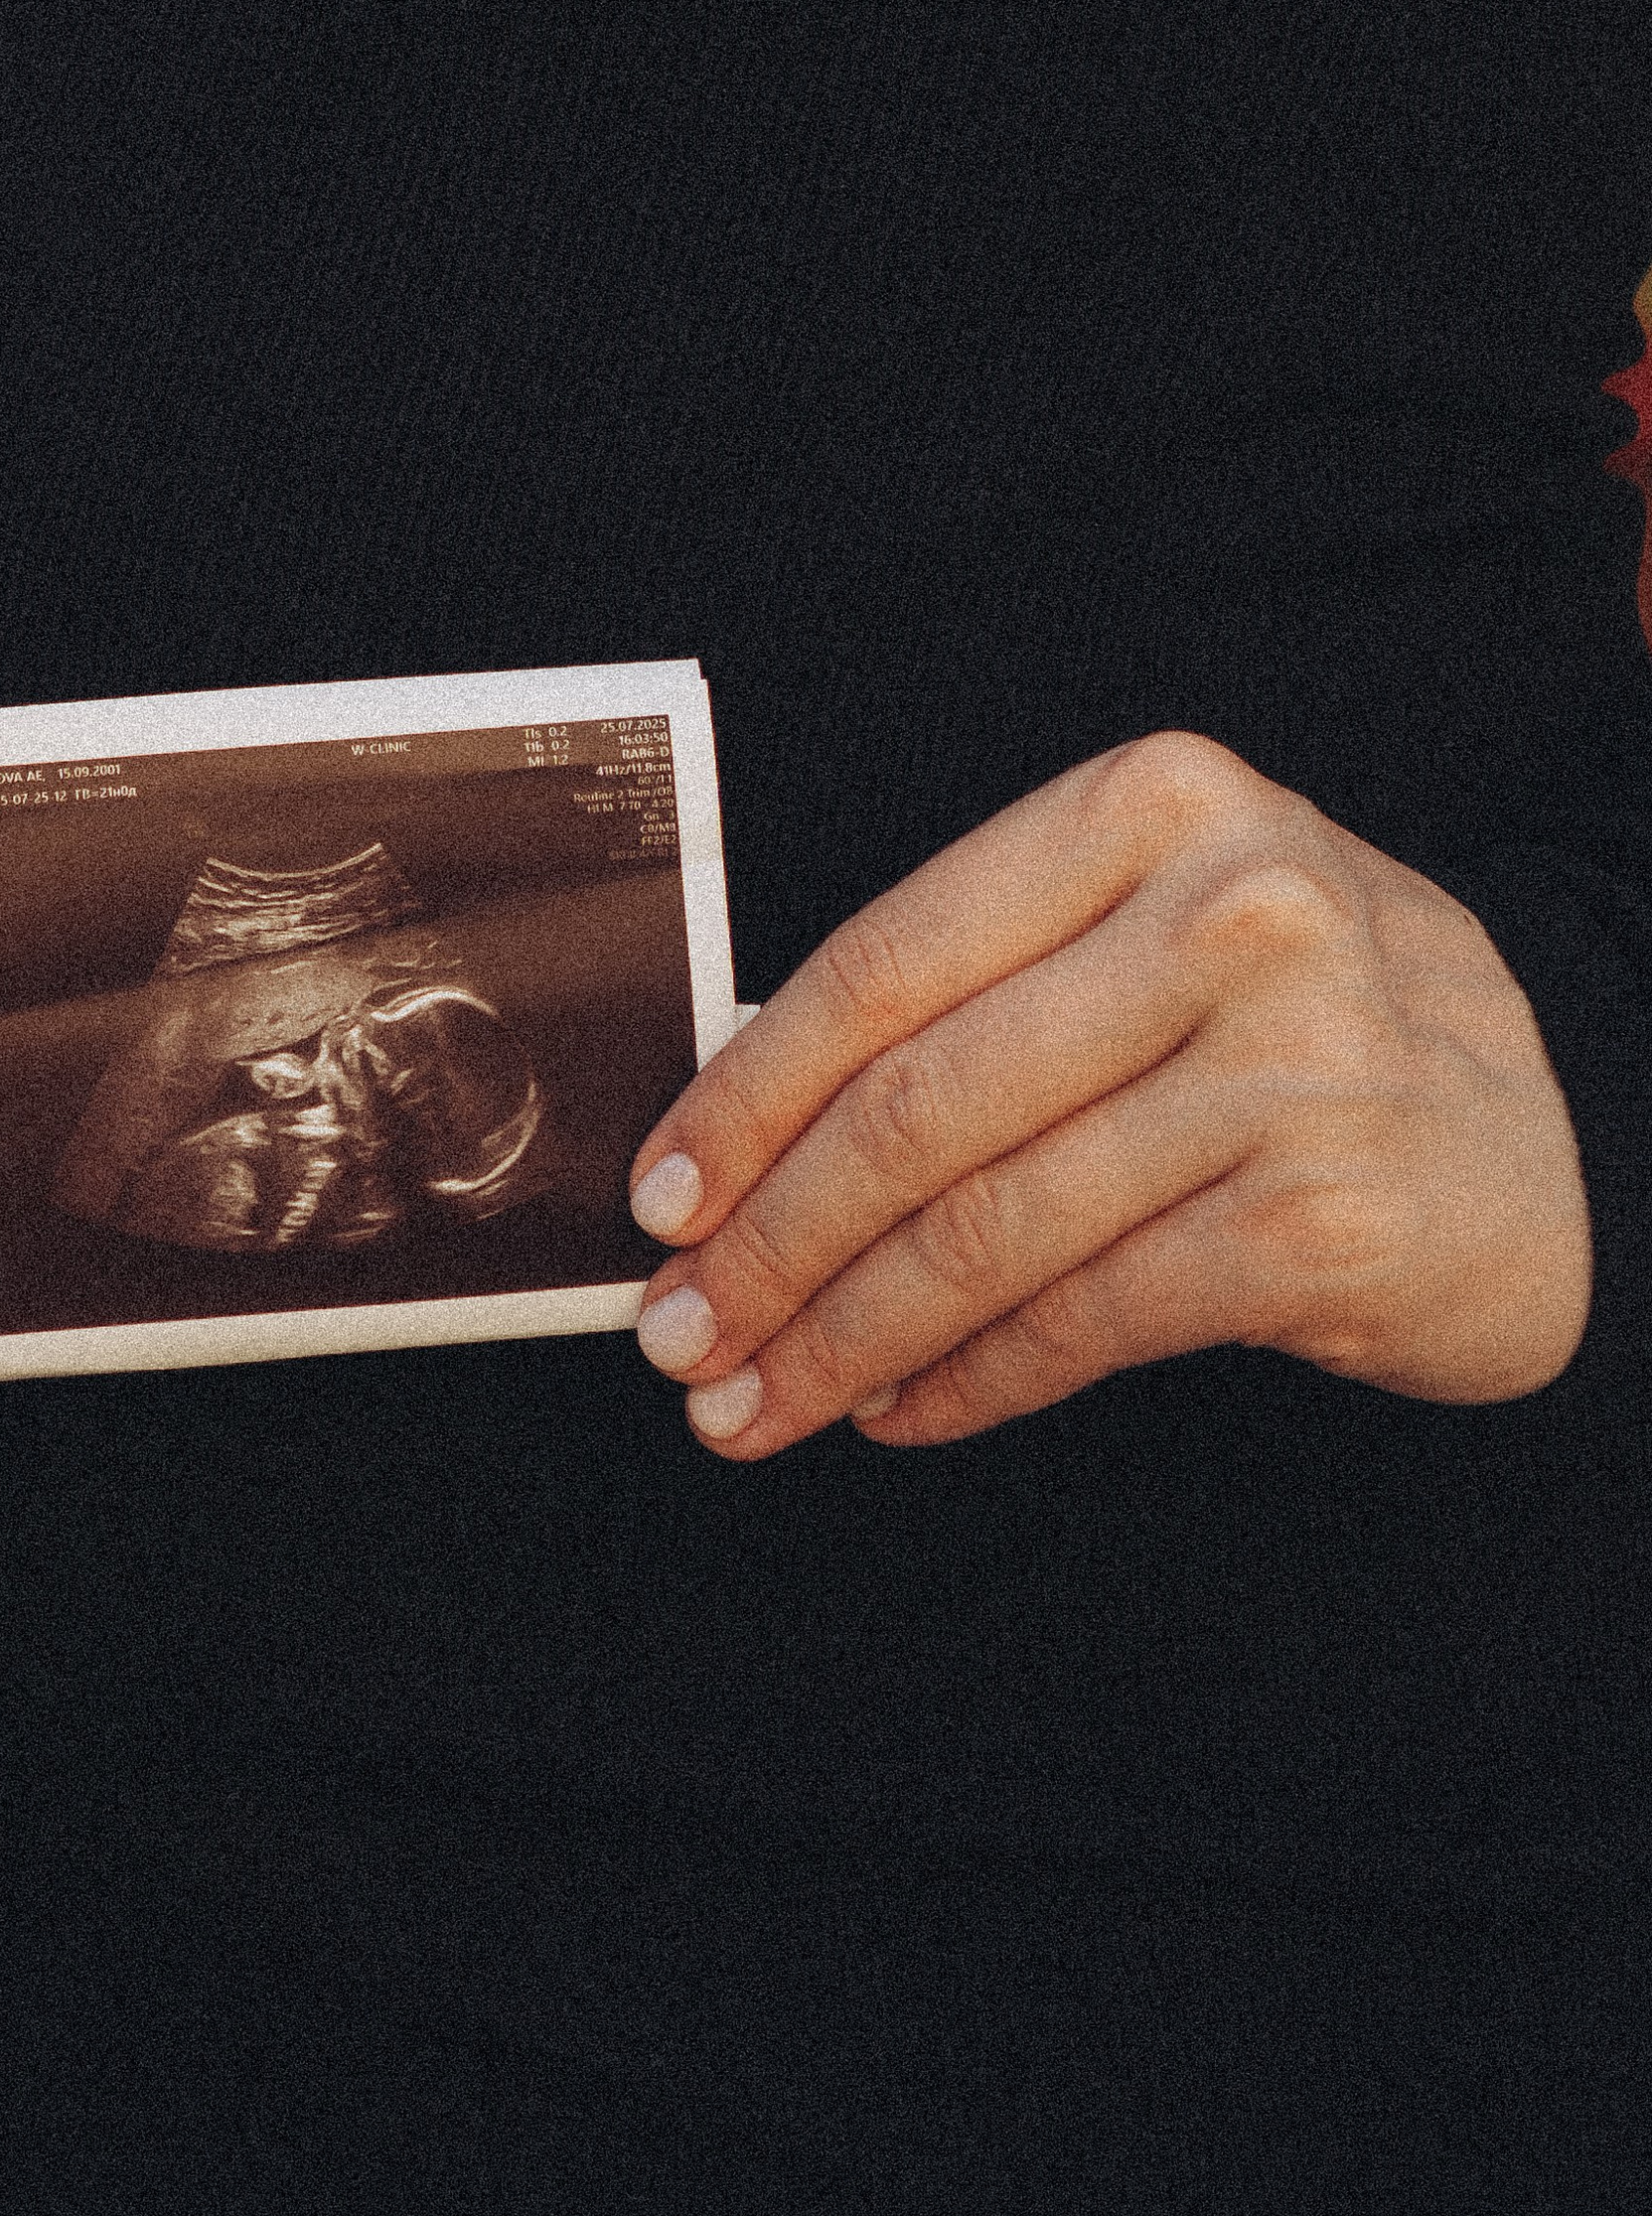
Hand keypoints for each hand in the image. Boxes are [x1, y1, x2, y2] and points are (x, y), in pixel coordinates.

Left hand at [628, 732, 1590, 1458]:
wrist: (1556, 1126)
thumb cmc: (1299, 1022)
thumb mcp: (1156, 928)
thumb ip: (981, 988)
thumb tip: (735, 1141)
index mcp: (1152, 803)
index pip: (885, 962)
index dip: (745, 1096)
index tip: (659, 1197)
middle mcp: (1230, 912)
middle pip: (918, 1106)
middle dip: (770, 1243)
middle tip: (680, 1334)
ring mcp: (1291, 1064)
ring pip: (987, 1229)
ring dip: (841, 1338)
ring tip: (753, 1401)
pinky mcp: (1326, 1215)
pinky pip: (1086, 1318)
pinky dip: (969, 1381)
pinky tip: (899, 1412)